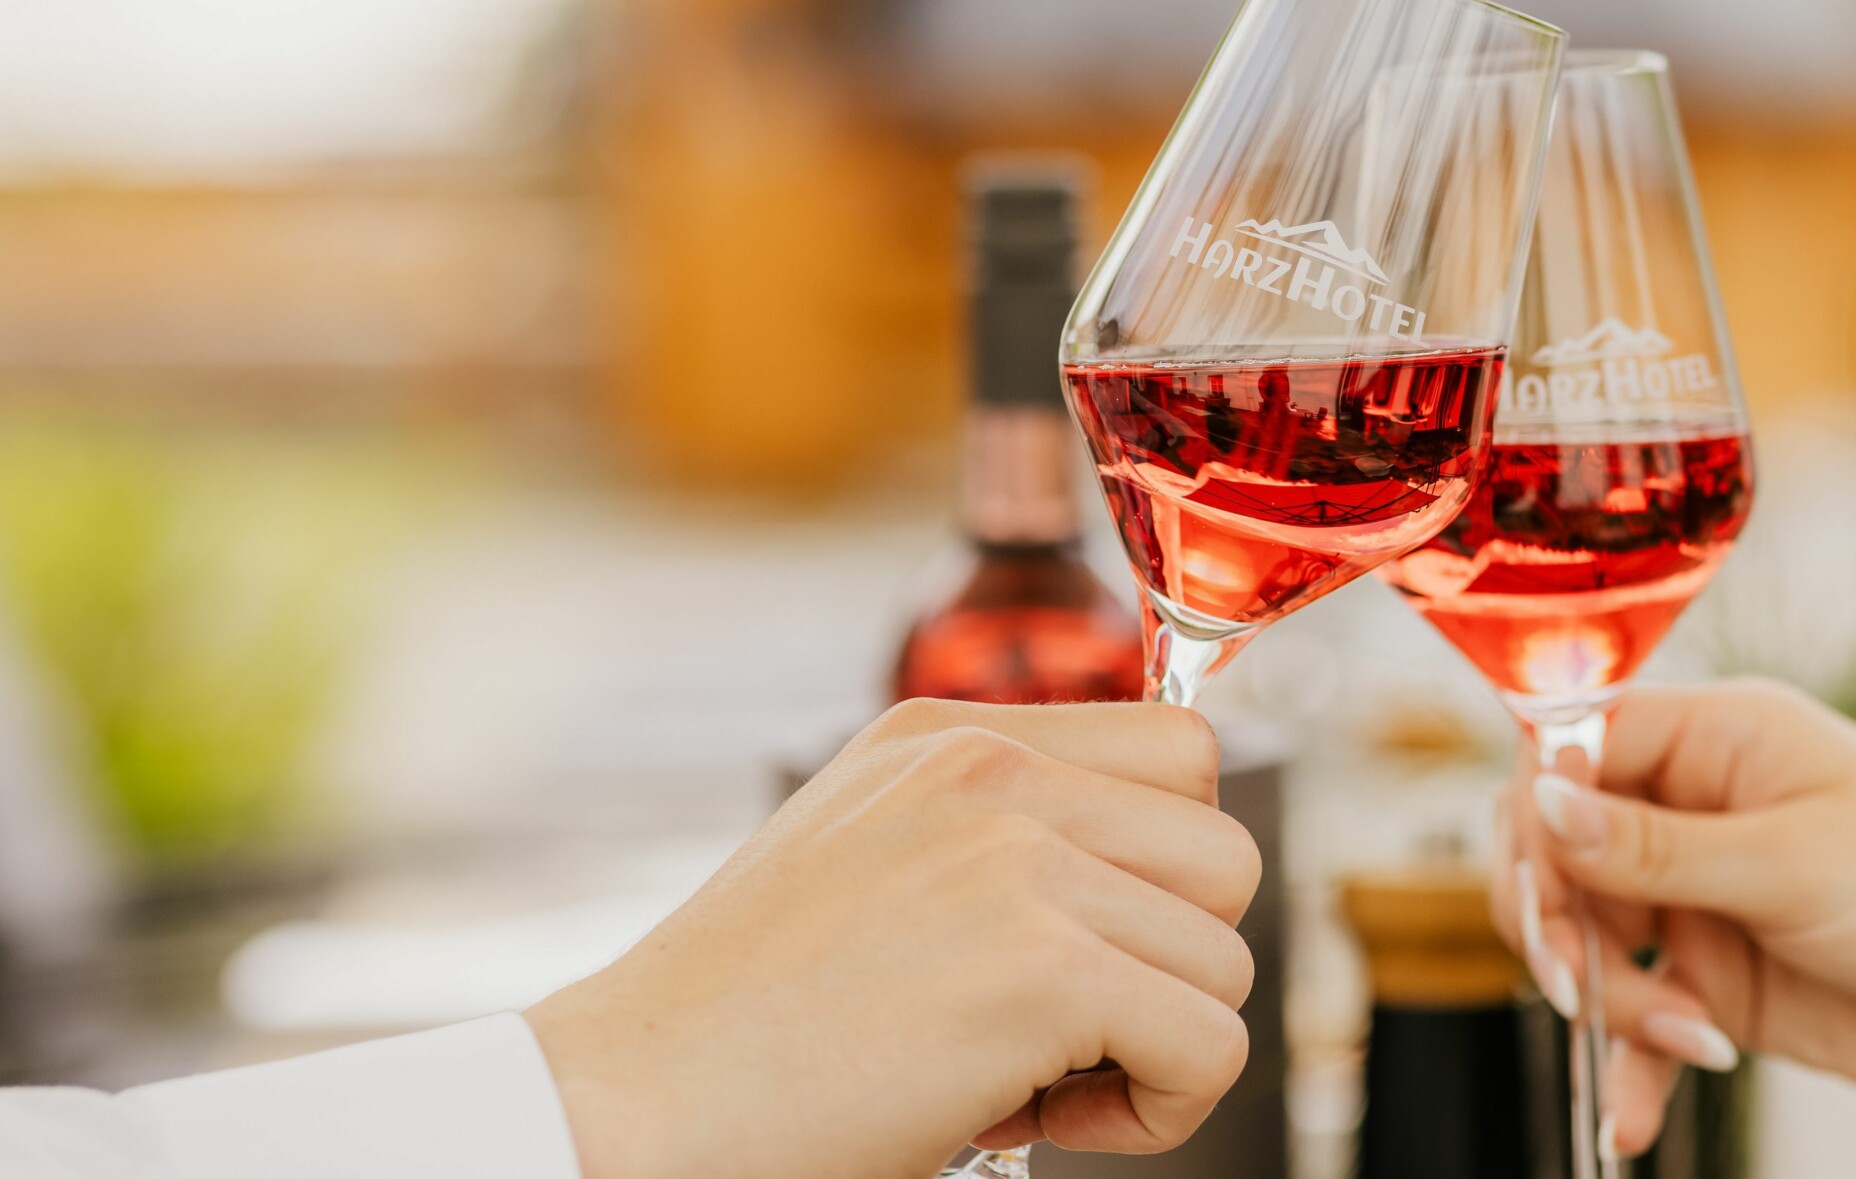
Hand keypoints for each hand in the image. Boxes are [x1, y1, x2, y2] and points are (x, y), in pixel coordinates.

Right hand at [529, 699, 1260, 1178]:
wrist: (629, 1109)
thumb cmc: (742, 1025)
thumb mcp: (868, 858)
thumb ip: (991, 833)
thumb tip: (1142, 880)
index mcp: (951, 735)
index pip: (1183, 751)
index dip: (1165, 872)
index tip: (1083, 953)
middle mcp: (993, 771)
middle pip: (1225, 853)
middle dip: (1172, 959)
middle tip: (1061, 1029)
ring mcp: (1019, 861)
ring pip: (1226, 958)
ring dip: (1155, 1042)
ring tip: (1027, 1078)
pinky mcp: (1042, 970)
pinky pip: (1212, 1048)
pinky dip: (1156, 1112)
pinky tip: (1036, 1121)